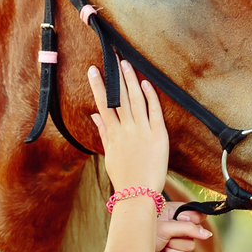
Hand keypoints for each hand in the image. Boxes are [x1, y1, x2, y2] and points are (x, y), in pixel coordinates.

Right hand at [87, 60, 168, 191]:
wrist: (139, 193)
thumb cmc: (124, 176)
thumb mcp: (110, 154)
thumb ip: (104, 132)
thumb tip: (94, 116)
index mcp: (113, 134)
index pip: (103, 104)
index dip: (98, 86)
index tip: (93, 70)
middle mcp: (126, 129)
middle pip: (119, 97)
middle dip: (115, 76)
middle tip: (112, 58)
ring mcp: (143, 131)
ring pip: (135, 100)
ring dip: (131, 80)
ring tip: (126, 64)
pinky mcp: (158, 135)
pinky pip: (154, 111)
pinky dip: (150, 96)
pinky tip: (145, 84)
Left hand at [153, 202, 210, 251]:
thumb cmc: (142, 236)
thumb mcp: (165, 227)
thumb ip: (188, 228)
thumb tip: (206, 234)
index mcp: (172, 212)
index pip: (194, 212)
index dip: (192, 217)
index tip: (183, 219)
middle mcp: (175, 226)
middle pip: (195, 231)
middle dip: (180, 235)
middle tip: (167, 234)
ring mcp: (175, 240)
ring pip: (190, 245)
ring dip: (174, 246)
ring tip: (161, 244)